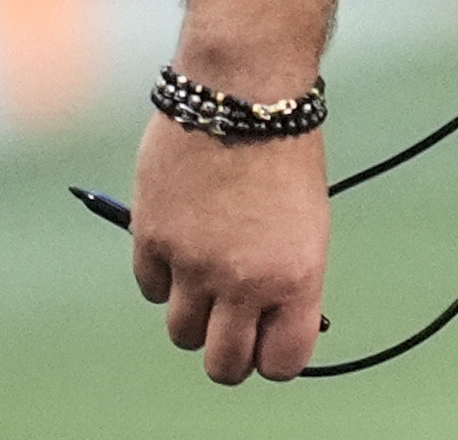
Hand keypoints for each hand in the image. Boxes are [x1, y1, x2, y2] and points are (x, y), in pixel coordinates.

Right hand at [128, 111, 330, 382]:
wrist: (244, 91)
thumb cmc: (284, 151)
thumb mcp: (306, 222)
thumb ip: (284, 278)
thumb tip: (264, 321)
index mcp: (296, 278)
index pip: (282, 362)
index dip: (274, 356)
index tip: (269, 340)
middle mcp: (244, 282)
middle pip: (223, 365)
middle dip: (229, 354)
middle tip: (230, 329)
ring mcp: (193, 265)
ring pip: (182, 332)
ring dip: (193, 313)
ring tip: (206, 274)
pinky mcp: (151, 241)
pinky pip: (152, 288)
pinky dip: (164, 275)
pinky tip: (181, 238)